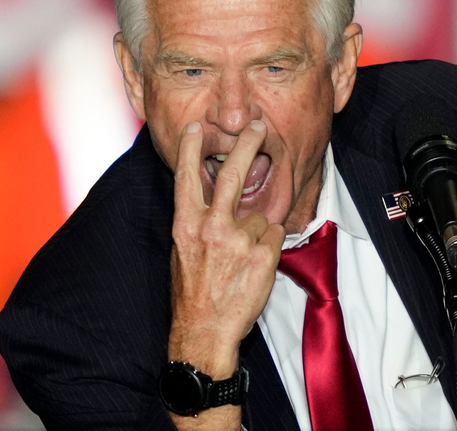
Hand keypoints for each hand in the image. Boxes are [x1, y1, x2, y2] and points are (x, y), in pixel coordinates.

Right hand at [167, 120, 285, 377]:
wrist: (204, 331)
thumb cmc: (192, 291)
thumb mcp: (182, 250)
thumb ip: (197, 221)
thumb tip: (212, 197)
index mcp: (185, 224)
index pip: (186, 177)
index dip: (190, 149)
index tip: (195, 127)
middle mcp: (211, 227)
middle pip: (232, 175)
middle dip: (247, 144)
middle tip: (258, 125)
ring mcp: (238, 240)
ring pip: (260, 217)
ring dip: (257, 233)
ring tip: (242, 259)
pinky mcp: (262, 255)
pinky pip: (274, 236)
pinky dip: (269, 247)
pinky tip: (254, 266)